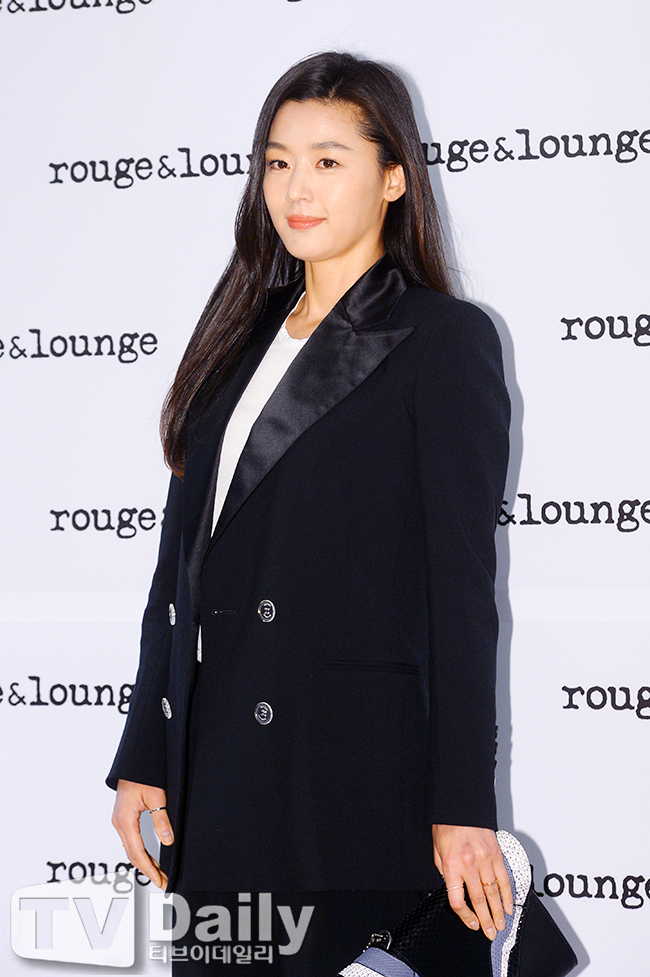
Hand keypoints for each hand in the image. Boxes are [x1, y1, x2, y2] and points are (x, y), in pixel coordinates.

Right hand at [112, 780, 173, 889]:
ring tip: (158, 873)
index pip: (138, 853)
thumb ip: (161, 820)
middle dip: (147, 870)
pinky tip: (149, 857)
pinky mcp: (123, 818)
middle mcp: (119, 823)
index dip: (149, 869)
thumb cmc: (143, 775)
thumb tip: (168, 841)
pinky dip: (140, 852)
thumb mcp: (156, 797)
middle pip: (133, 854)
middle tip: (163, 882)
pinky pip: (131, 840)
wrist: (134, 762)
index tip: (160, 880)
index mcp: (125, 821)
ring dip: (144, 862)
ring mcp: (120, 821)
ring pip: (131, 848)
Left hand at [432, 824, 512, 940]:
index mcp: (451, 866)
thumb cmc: (446, 824)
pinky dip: (508, 894)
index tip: (471, 923)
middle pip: (479, 900)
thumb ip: (444, 871)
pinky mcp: (496, 854)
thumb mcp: (437, 850)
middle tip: (491, 933)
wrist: (460, 804)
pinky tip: (509, 905)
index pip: (458, 900)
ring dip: (499, 911)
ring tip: (502, 924)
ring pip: (494, 893)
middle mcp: (469, 865)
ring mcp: (484, 860)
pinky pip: (504, 878)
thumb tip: (452, 886)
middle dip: (486, 920)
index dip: (465, 916)